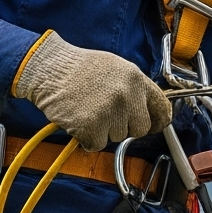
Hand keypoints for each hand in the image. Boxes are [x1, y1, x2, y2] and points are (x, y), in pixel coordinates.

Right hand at [12, 31, 173, 149]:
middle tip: (107, 115)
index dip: (157, 121)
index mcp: (136, 79)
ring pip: (117, 137)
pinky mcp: (91, 127)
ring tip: (89, 110)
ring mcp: (109, 112)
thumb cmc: (79, 68)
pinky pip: (96, 144)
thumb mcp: (116, 68)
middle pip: (140, 129)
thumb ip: (135, 88)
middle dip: (125, 127)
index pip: (161, 109)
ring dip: (103, 131)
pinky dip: (87, 138)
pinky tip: (79, 119)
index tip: (153, 126)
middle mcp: (126, 96)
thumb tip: (148, 109)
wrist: (49, 68)